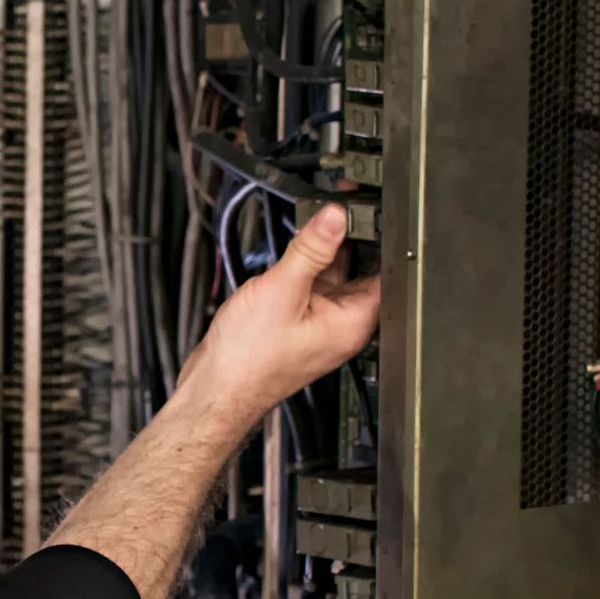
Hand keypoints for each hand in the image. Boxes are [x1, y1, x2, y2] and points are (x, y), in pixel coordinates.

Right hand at [177, 204, 379, 431]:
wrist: (216, 387)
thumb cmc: (248, 359)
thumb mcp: (282, 291)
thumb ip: (310, 250)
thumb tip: (334, 219)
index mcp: (352, 323)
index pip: (384, 272)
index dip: (379, 238)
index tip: (369, 211)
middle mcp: (341, 327)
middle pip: (358, 272)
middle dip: (348, 241)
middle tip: (334, 212)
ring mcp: (318, 327)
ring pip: (331, 278)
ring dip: (321, 255)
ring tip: (308, 230)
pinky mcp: (297, 326)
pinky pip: (309, 289)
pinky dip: (303, 271)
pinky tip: (290, 258)